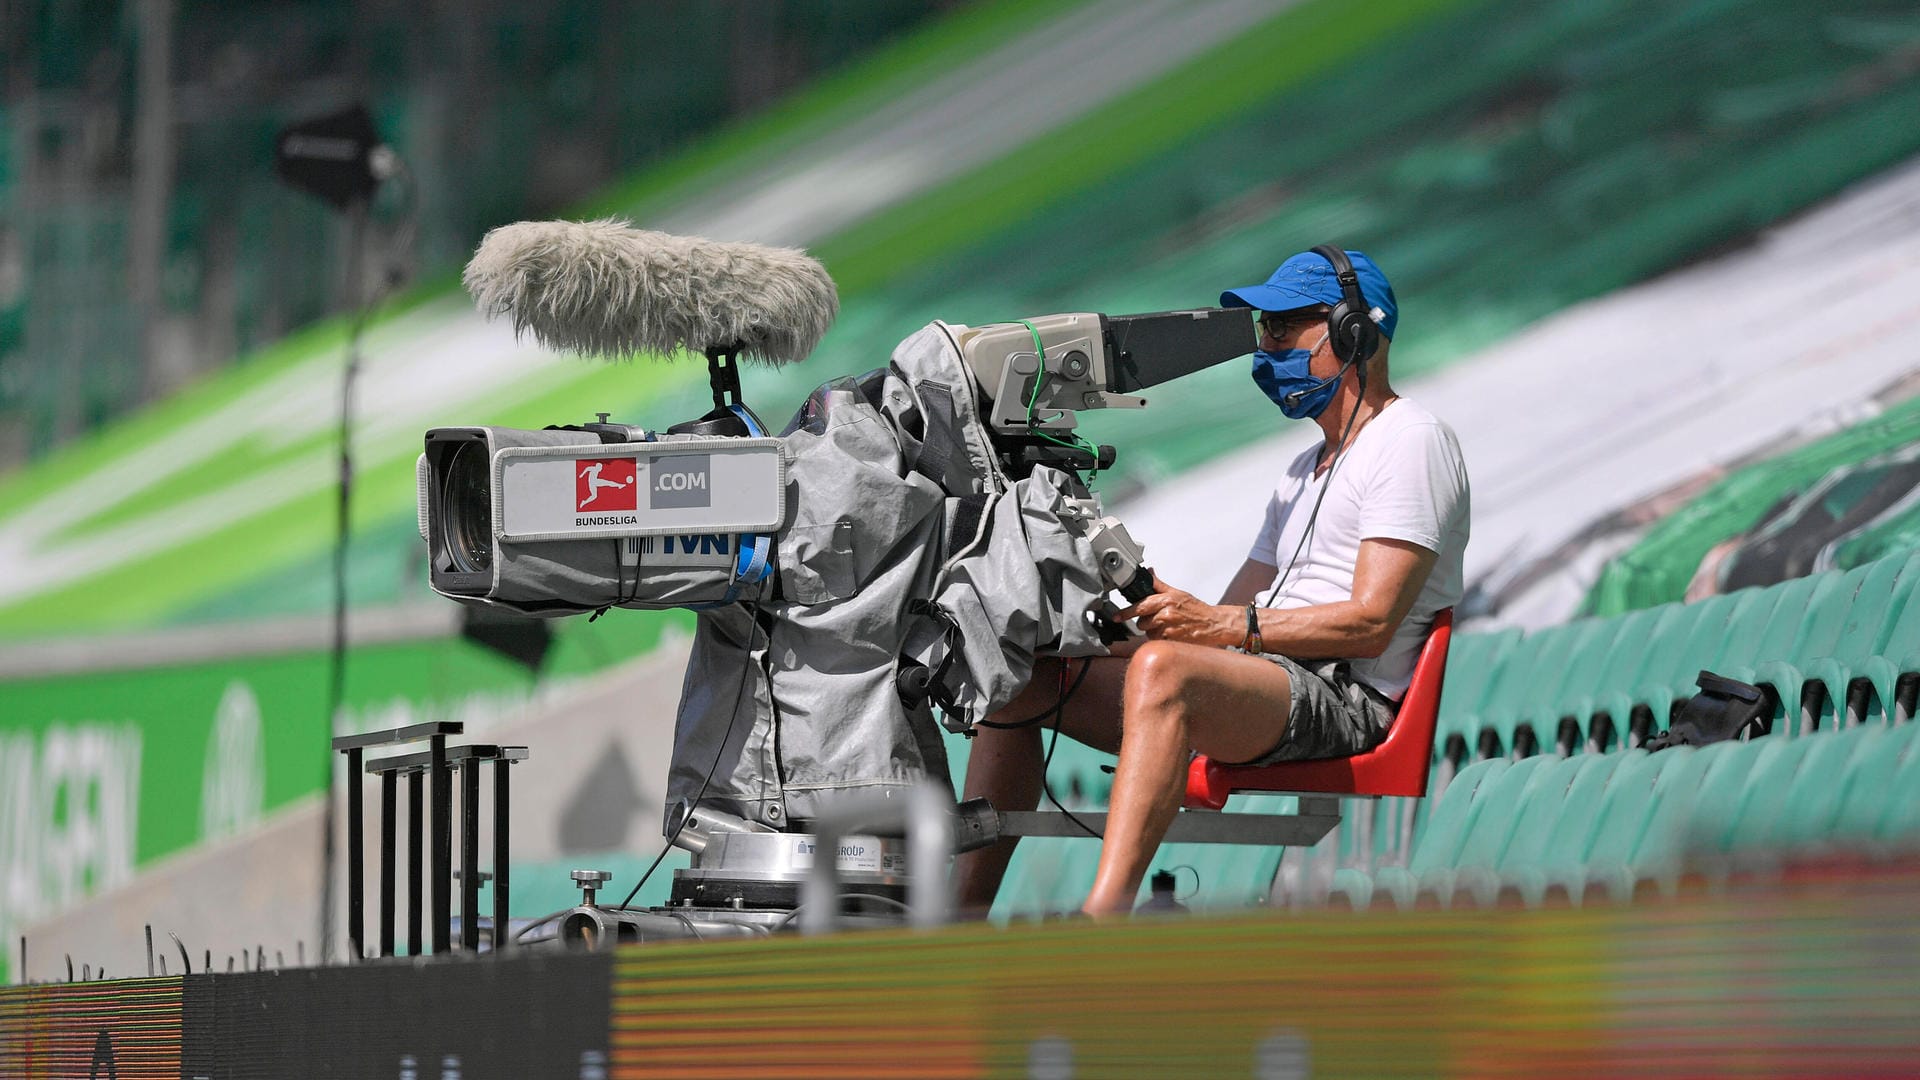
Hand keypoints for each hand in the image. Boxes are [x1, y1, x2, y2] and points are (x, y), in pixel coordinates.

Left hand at [1114, 579, 1234, 645]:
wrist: (1213, 624)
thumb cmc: (1197, 609)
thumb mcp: (1178, 593)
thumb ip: (1159, 585)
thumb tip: (1149, 573)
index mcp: (1166, 600)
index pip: (1140, 606)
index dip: (1126, 612)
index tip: (1117, 616)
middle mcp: (1166, 614)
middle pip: (1142, 622)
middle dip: (1146, 622)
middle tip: (1158, 619)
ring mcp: (1169, 629)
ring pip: (1149, 634)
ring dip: (1154, 632)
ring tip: (1168, 626)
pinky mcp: (1172, 641)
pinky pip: (1158, 642)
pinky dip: (1162, 639)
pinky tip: (1172, 634)